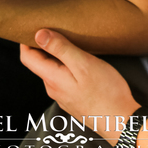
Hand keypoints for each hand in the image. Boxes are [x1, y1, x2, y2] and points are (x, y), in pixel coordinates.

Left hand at [20, 29, 138, 143]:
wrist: (122, 122)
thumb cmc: (106, 92)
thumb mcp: (83, 63)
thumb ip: (61, 48)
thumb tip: (39, 34)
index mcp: (52, 78)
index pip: (27, 57)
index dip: (26, 40)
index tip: (34, 25)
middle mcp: (53, 88)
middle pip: (39, 63)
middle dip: (43, 45)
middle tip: (55, 27)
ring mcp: (63, 96)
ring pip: (53, 70)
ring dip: (57, 56)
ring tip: (70, 42)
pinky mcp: (74, 99)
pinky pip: (63, 78)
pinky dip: (66, 66)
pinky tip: (80, 61)